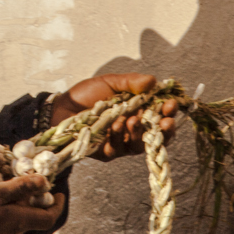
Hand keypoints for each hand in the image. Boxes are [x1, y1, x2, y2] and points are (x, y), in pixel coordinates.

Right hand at [0, 172, 64, 233]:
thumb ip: (21, 187)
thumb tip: (44, 182)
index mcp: (20, 222)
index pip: (49, 217)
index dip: (57, 206)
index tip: (59, 194)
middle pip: (30, 217)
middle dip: (29, 201)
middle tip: (22, 185)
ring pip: (13, 220)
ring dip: (10, 204)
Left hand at [50, 73, 173, 159]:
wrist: (62, 107)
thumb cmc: (87, 95)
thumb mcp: (110, 83)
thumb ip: (132, 82)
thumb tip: (153, 81)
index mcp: (138, 111)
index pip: (161, 115)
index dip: (169, 112)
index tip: (171, 105)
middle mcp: (133, 129)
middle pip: (157, 135)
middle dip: (164, 129)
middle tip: (165, 121)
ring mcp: (121, 143)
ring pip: (139, 145)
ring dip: (138, 132)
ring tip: (132, 119)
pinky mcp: (108, 153)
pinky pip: (118, 149)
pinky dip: (118, 137)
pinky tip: (115, 126)